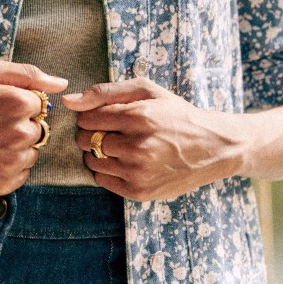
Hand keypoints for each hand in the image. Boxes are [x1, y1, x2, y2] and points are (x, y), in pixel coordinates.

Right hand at [0, 57, 67, 195]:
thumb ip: (28, 74)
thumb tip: (61, 84)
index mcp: (19, 103)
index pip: (41, 105)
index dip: (20, 104)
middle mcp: (20, 134)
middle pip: (38, 130)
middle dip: (20, 126)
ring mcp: (11, 162)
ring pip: (30, 154)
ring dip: (15, 149)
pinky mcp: (0, 184)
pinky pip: (20, 175)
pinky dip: (7, 168)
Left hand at [62, 78, 244, 200]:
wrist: (213, 147)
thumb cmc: (176, 114)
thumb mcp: (147, 91)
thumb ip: (105, 92)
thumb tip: (69, 101)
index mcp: (139, 117)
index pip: (87, 118)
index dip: (90, 116)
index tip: (103, 117)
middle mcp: (138, 146)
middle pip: (85, 140)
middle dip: (91, 134)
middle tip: (111, 132)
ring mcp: (138, 172)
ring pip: (91, 161)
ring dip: (98, 153)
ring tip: (120, 147)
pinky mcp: (139, 192)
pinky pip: (102, 181)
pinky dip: (107, 170)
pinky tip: (125, 162)